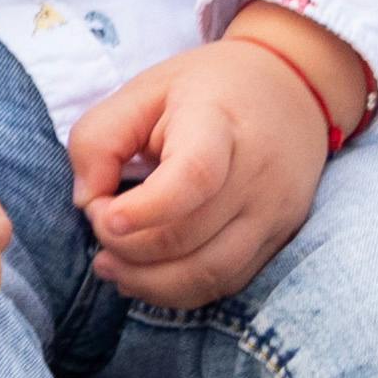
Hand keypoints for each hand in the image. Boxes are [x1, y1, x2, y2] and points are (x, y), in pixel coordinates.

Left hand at [71, 26, 351, 311]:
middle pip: (190, 235)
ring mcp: (274, 210)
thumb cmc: (205, 88)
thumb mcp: (142, 90)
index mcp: (218, 122)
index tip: (102, 217)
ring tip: (109, 267)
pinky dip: (180, 290)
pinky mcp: (280, 237)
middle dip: (128, 246)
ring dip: (150, 282)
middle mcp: (257, 172)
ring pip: (211, 273)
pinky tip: (145, 276)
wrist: (290, 87)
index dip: (145, 209)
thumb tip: (87, 201)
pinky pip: (228, 282)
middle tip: (97, 228)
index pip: (194, 176)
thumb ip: (99, 139)